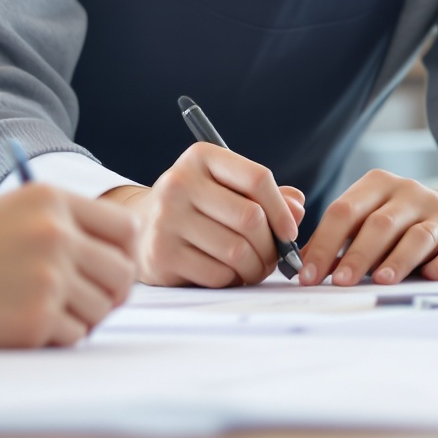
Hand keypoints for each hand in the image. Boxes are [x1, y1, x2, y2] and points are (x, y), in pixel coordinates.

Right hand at [0, 184, 136, 347]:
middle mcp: (56, 233)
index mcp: (49, 199)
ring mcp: (49, 277)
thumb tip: (116, 265)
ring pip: (102, 309)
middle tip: (78, 302)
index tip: (102, 270)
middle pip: (122, 274)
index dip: (118, 253)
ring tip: (34, 310)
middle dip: (107, 293)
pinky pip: (75, 336)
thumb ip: (60, 230)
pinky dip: (54, 338)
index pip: (124, 228)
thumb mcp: (6, 218)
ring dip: (77, 317)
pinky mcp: (36, 320)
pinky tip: (17, 323)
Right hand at [103, 142, 306, 286]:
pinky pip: (217, 274)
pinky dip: (232, 280)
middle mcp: (179, 182)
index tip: (290, 231)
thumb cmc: (196, 208)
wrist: (141, 228)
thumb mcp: (226, 189)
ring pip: (236, 251)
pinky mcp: (161, 254)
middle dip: (271, 246)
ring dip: (255, 267)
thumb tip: (297, 207)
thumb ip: (265, 195)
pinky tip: (229, 274)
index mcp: (200, 157)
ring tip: (254, 268)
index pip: (257, 178)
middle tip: (273, 258)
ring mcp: (166, 219)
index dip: (282, 209)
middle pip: (250, 218)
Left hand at [296, 170, 437, 285]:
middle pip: (379, 224)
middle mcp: (411, 194)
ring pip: (416, 236)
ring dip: (397, 260)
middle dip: (356, 254)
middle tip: (340, 282)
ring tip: (379, 281)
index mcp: (380, 185)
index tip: (308, 275)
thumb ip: (343, 240)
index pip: (344, 211)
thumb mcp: (374, 219)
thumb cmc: (408, 224)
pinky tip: (430, 275)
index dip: (323, 244)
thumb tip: (307, 267)